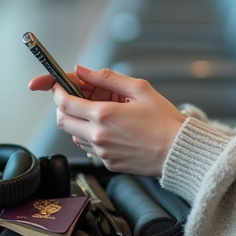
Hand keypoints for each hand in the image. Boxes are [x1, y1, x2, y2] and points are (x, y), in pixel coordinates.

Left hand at [28, 65, 184, 176]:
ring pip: (73, 136)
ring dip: (77, 122)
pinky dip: (91, 136)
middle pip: (62, 121)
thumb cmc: (164, 121)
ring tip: (99, 112)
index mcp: (104, 115)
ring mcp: (102, 152)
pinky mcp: (108, 164)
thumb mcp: (140, 89)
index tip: (58, 85)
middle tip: (75, 97)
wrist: (179, 152)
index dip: (57, 91)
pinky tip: (111, 128)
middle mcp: (99, 136)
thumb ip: (107, 78)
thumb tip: (81, 71)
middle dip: (63, 107)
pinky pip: (89, 148)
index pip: (64, 103)